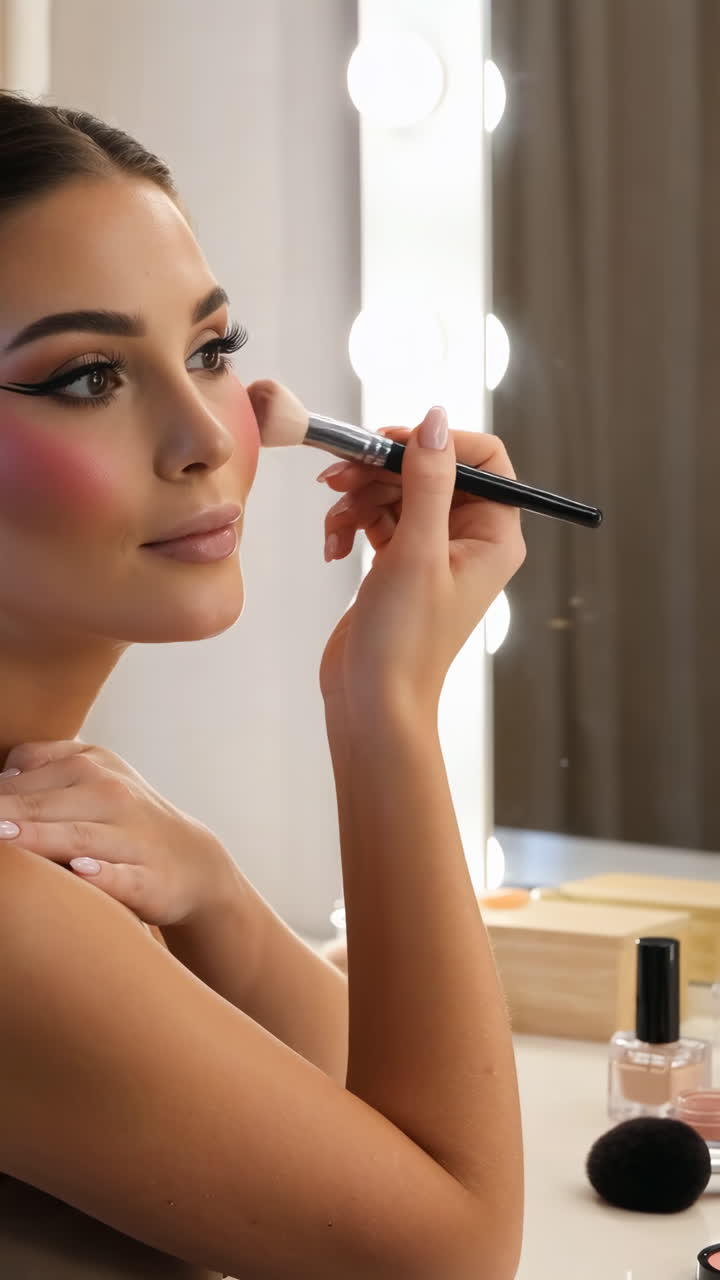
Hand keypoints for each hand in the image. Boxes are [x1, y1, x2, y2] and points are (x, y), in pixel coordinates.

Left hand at [0, 739, 241, 926]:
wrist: (192, 861)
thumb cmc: (125, 817)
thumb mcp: (96, 771)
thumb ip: (45, 760)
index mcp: (92, 767)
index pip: (27, 777)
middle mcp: (113, 797)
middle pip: (45, 806)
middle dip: (4, 815)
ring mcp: (133, 839)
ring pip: (80, 837)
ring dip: (41, 838)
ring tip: (3, 838)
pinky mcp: (149, 879)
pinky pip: (124, 877)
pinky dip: (104, 874)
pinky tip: (81, 870)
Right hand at [317, 408, 525, 719]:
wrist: (372, 702)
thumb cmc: (405, 642)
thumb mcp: (417, 551)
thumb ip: (428, 481)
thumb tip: (435, 420)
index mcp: (494, 536)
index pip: (484, 459)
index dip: (438, 442)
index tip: (392, 442)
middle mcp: (469, 540)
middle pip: (430, 470)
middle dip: (382, 470)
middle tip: (340, 477)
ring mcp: (432, 551)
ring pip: (396, 491)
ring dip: (359, 498)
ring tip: (334, 523)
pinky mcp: (399, 563)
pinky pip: (377, 518)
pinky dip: (351, 523)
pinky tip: (334, 547)